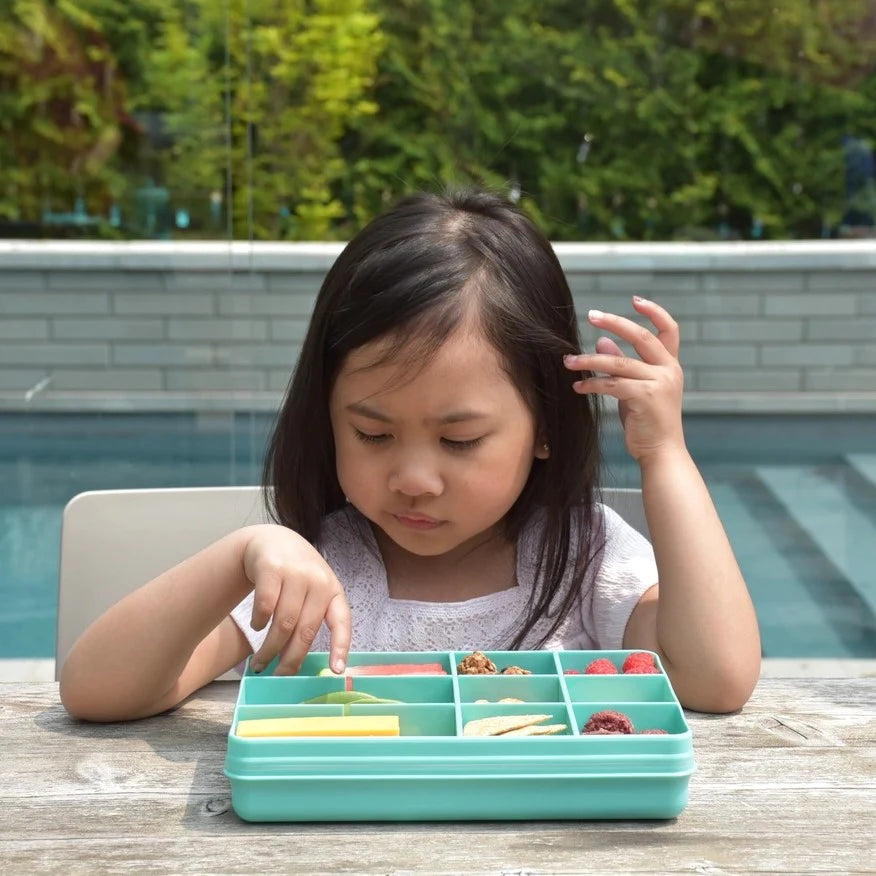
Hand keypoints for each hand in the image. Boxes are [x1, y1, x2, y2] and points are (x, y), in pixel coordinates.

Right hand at [242, 525, 350, 675]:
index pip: (342, 621)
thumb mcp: (313, 590)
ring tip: (261, 661)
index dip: (340, 647)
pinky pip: (265, 606)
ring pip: (283, 623)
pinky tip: (258, 626)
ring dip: (270, 649)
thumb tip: (298, 660)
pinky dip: (259, 622)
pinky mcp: (271, 568)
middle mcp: (318, 580)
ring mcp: (295, 572)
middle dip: (291, 660)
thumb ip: (312, 617)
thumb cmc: (296, 574)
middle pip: (305, 631)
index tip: (337, 670)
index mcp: (333, 590)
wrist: (272, 540)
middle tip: (280, 676)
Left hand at [564, 296, 684, 462]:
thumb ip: (624, 365)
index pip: (669, 330)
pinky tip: (577, 387)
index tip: (635, 300)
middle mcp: (669, 370)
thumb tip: (603, 340)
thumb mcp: (636, 389)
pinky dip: (592, 384)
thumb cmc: (648, 422)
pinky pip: (612, 384)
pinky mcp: (646, 398)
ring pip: (619, 362)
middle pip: (642, 336)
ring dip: (590, 359)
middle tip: (591, 315)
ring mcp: (660, 384)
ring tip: (568, 360)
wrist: (662, 453)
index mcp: (670, 365)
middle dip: (615, 322)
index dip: (654, 312)